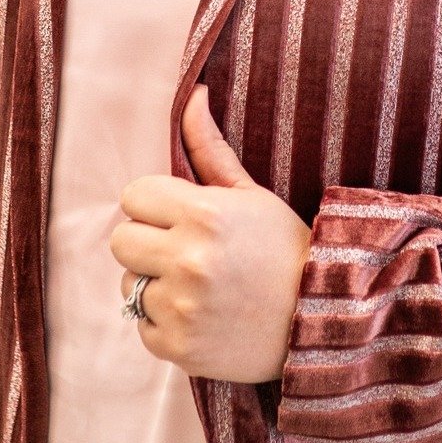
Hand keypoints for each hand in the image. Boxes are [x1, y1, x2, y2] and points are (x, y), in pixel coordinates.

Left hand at [110, 84, 312, 382]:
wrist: (319, 318)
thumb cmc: (284, 247)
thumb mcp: (250, 194)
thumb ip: (208, 147)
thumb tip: (192, 94)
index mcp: (204, 214)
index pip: (134, 196)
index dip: (156, 205)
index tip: (181, 217)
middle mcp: (188, 259)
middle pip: (121, 240)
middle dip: (148, 243)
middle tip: (184, 251)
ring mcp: (182, 306)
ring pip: (128, 285)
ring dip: (155, 285)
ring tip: (198, 286)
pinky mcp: (179, 347)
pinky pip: (141, 326)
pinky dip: (165, 323)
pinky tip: (201, 316)